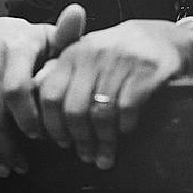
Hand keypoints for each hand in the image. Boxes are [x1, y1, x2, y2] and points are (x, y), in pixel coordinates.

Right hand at [0, 4, 85, 177]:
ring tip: (6, 162)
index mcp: (14, 45)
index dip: (27, 119)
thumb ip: (68, 36)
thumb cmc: (30, 44)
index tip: (39, 136)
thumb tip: (76, 13)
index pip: (15, 90)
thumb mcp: (52, 40)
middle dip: (7, 145)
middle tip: (21, 163)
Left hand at [34, 19, 192, 170]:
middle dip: (78, 139)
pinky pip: (128, 109)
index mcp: (72, 55)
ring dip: (103, 141)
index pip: (50, 95)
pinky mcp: (147, 71)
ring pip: (101, 114)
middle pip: (74, 110)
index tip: (59, 142)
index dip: (52, 124)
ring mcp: (120, 62)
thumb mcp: (83, 57)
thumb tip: (33, 97)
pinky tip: (125, 132)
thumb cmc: (113, 54)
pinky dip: (125, 126)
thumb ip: (58, 74)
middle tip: (85, 155)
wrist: (159, 36)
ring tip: (104, 156)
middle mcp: (92, 56)